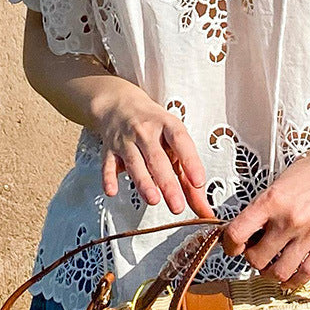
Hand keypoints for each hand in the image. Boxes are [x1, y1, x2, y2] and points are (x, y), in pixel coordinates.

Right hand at [91, 80, 214, 218]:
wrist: (120, 105)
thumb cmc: (153, 124)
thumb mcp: (174, 137)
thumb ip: (187, 171)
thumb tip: (202, 204)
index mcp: (168, 125)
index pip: (181, 142)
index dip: (191, 162)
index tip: (199, 182)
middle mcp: (146, 131)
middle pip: (158, 158)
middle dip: (168, 183)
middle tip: (177, 204)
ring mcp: (126, 140)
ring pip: (135, 162)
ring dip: (143, 182)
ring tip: (153, 199)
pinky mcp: (109, 150)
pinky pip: (108, 164)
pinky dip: (109, 178)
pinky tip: (112, 190)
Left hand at [221, 144, 309, 291]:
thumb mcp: (279, 184)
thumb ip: (262, 209)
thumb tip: (246, 233)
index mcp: (271, 200)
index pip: (237, 233)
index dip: (229, 246)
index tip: (232, 247)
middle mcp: (288, 219)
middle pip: (257, 258)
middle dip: (253, 259)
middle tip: (257, 253)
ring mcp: (309, 234)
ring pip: (279, 272)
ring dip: (271, 273)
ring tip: (272, 266)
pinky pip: (306, 274)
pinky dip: (294, 281)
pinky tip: (289, 277)